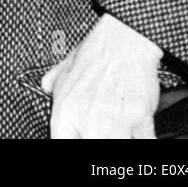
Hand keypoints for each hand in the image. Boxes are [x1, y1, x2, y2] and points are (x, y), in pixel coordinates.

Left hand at [41, 13, 161, 137]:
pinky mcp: (139, 118)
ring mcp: (113, 120)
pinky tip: (139, 133)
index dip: (70, 142)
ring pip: (115, 145)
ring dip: (119, 140)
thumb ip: (52, 82)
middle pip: (89, 145)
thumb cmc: (95, 52)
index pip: (60, 141)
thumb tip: (43, 86)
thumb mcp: (64, 67)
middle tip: (101, 133)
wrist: (123, 40)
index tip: (81, 136)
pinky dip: (143, 138)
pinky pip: (144, 141)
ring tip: (120, 132)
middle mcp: (86, 118)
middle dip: (95, 140)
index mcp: (64, 109)